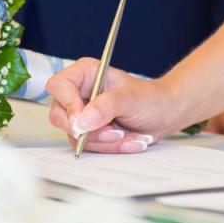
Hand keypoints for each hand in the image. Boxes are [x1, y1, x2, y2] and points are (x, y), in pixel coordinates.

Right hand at [46, 58, 179, 153]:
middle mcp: (78, 93)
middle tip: (114, 132)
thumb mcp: (130, 99)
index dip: (68, 104)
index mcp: (85, 74)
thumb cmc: (150, 98)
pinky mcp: (88, 132)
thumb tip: (80, 122)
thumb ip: (104, 107)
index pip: (59, 86)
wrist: (165, 114)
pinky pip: (88, 146)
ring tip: (128, 135)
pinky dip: (110, 148)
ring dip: (105, 142)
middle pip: (59, 115)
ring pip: (75, 136)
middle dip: (90, 131)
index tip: (85, 120)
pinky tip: (128, 140)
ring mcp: (82, 115)